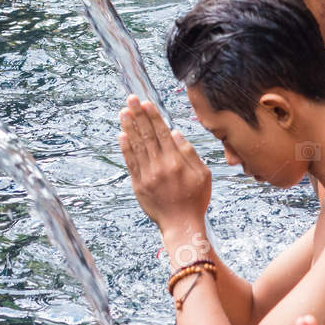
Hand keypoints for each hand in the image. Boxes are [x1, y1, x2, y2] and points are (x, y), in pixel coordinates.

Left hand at [119, 96, 211, 233]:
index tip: (146, 102)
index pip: (162, 132)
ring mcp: (147, 176)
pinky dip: (125, 148)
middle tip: (130, 99)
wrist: (182, 225)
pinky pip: (130, 163)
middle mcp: (160, 166)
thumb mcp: (203, 175)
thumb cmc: (195, 200)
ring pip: (136, 146)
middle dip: (138, 115)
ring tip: (123, 112)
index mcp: (176, 162)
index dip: (153, 116)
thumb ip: (189, 152)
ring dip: (129, 127)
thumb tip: (175, 132)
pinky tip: (121, 135)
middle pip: (147, 135)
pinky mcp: (138, 185)